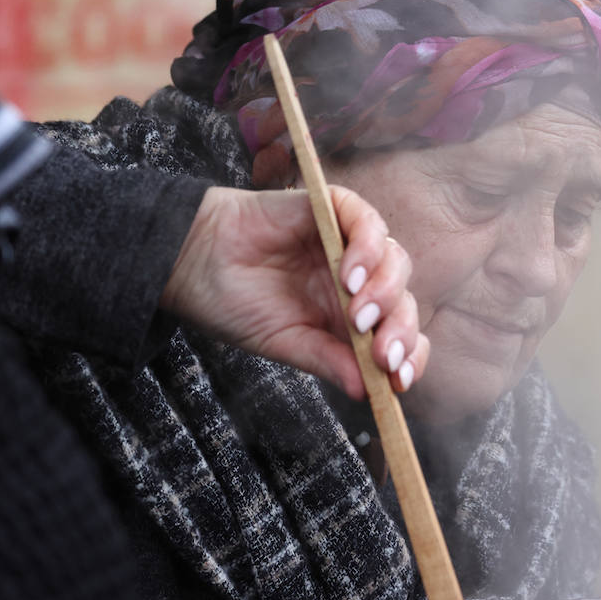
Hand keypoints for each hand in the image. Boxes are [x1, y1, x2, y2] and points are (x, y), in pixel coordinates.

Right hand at [159, 185, 428, 400]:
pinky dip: (367, 248)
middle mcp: (360, 281)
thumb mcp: (284, 342)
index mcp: (352, 316)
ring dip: (385, 292)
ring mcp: (350, 244)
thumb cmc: (235, 304)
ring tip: (358, 316)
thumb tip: (368, 390)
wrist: (191, 262)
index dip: (408, 355)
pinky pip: (368, 221)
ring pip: (395, 261)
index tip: (399, 380)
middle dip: (400, 331)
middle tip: (381, 354)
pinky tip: (348, 274)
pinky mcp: (334, 209)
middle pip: (404, 301)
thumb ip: (327, 359)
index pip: (399, 334)